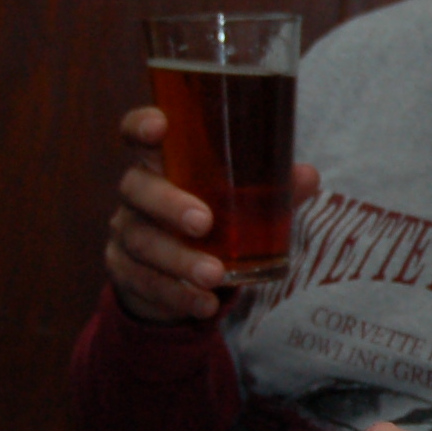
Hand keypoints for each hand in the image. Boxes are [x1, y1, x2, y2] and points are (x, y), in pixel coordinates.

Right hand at [104, 105, 319, 322]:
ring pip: (142, 242)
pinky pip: (145, 283)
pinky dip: (177, 296)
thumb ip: (270, 188)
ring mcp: (126, 233)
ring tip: (214, 276)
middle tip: (203, 223)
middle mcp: (136, 194)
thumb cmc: (209, 219)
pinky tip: (204, 305)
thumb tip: (307, 176)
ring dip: (179, 260)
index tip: (160, 126)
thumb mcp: (237, 202)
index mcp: (161, 163)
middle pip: (137, 189)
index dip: (140, 125)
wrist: (171, 275)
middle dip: (169, 204)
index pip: (135, 133)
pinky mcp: (124, 273)